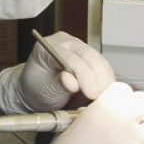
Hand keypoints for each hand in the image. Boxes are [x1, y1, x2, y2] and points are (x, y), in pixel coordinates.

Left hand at [0, 32, 115, 112]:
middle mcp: (67, 43)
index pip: (72, 59)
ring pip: (101, 62)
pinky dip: (106, 82)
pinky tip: (105, 94)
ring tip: (103, 100)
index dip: (84, 76)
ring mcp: (81, 48)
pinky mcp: (91, 58)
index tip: (92, 94)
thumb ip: (58, 85)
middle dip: (99, 80)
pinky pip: (104, 68)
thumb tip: (72, 83)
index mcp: (49, 46)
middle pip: (91, 58)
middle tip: (102, 100)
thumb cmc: (37, 90)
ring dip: (105, 82)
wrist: (37, 92)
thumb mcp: (44, 90)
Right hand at [17, 83, 143, 143]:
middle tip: (130, 123)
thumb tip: (112, 110)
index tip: (119, 108)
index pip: (124, 90)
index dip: (122, 99)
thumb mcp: (71, 127)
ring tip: (130, 143)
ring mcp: (134, 141)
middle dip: (138, 111)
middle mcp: (120, 120)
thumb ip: (95, 114)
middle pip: (143, 102)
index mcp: (100, 108)